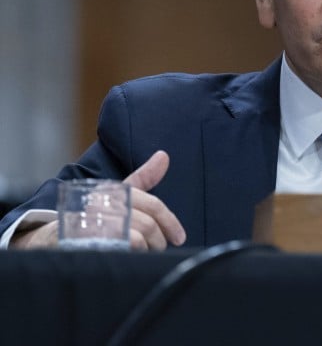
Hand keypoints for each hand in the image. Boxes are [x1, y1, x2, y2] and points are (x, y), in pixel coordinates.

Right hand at [10, 151, 186, 249]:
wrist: (49, 239)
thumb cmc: (90, 214)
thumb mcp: (116, 193)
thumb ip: (142, 178)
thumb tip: (164, 156)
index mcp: (114, 191)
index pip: (152, 204)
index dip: (170, 221)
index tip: (179, 237)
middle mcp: (105, 203)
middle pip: (148, 223)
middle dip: (158, 239)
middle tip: (158, 248)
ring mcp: (96, 221)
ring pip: (139, 236)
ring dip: (146, 248)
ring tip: (143, 253)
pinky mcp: (90, 240)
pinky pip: (125, 246)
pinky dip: (133, 253)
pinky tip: (129, 256)